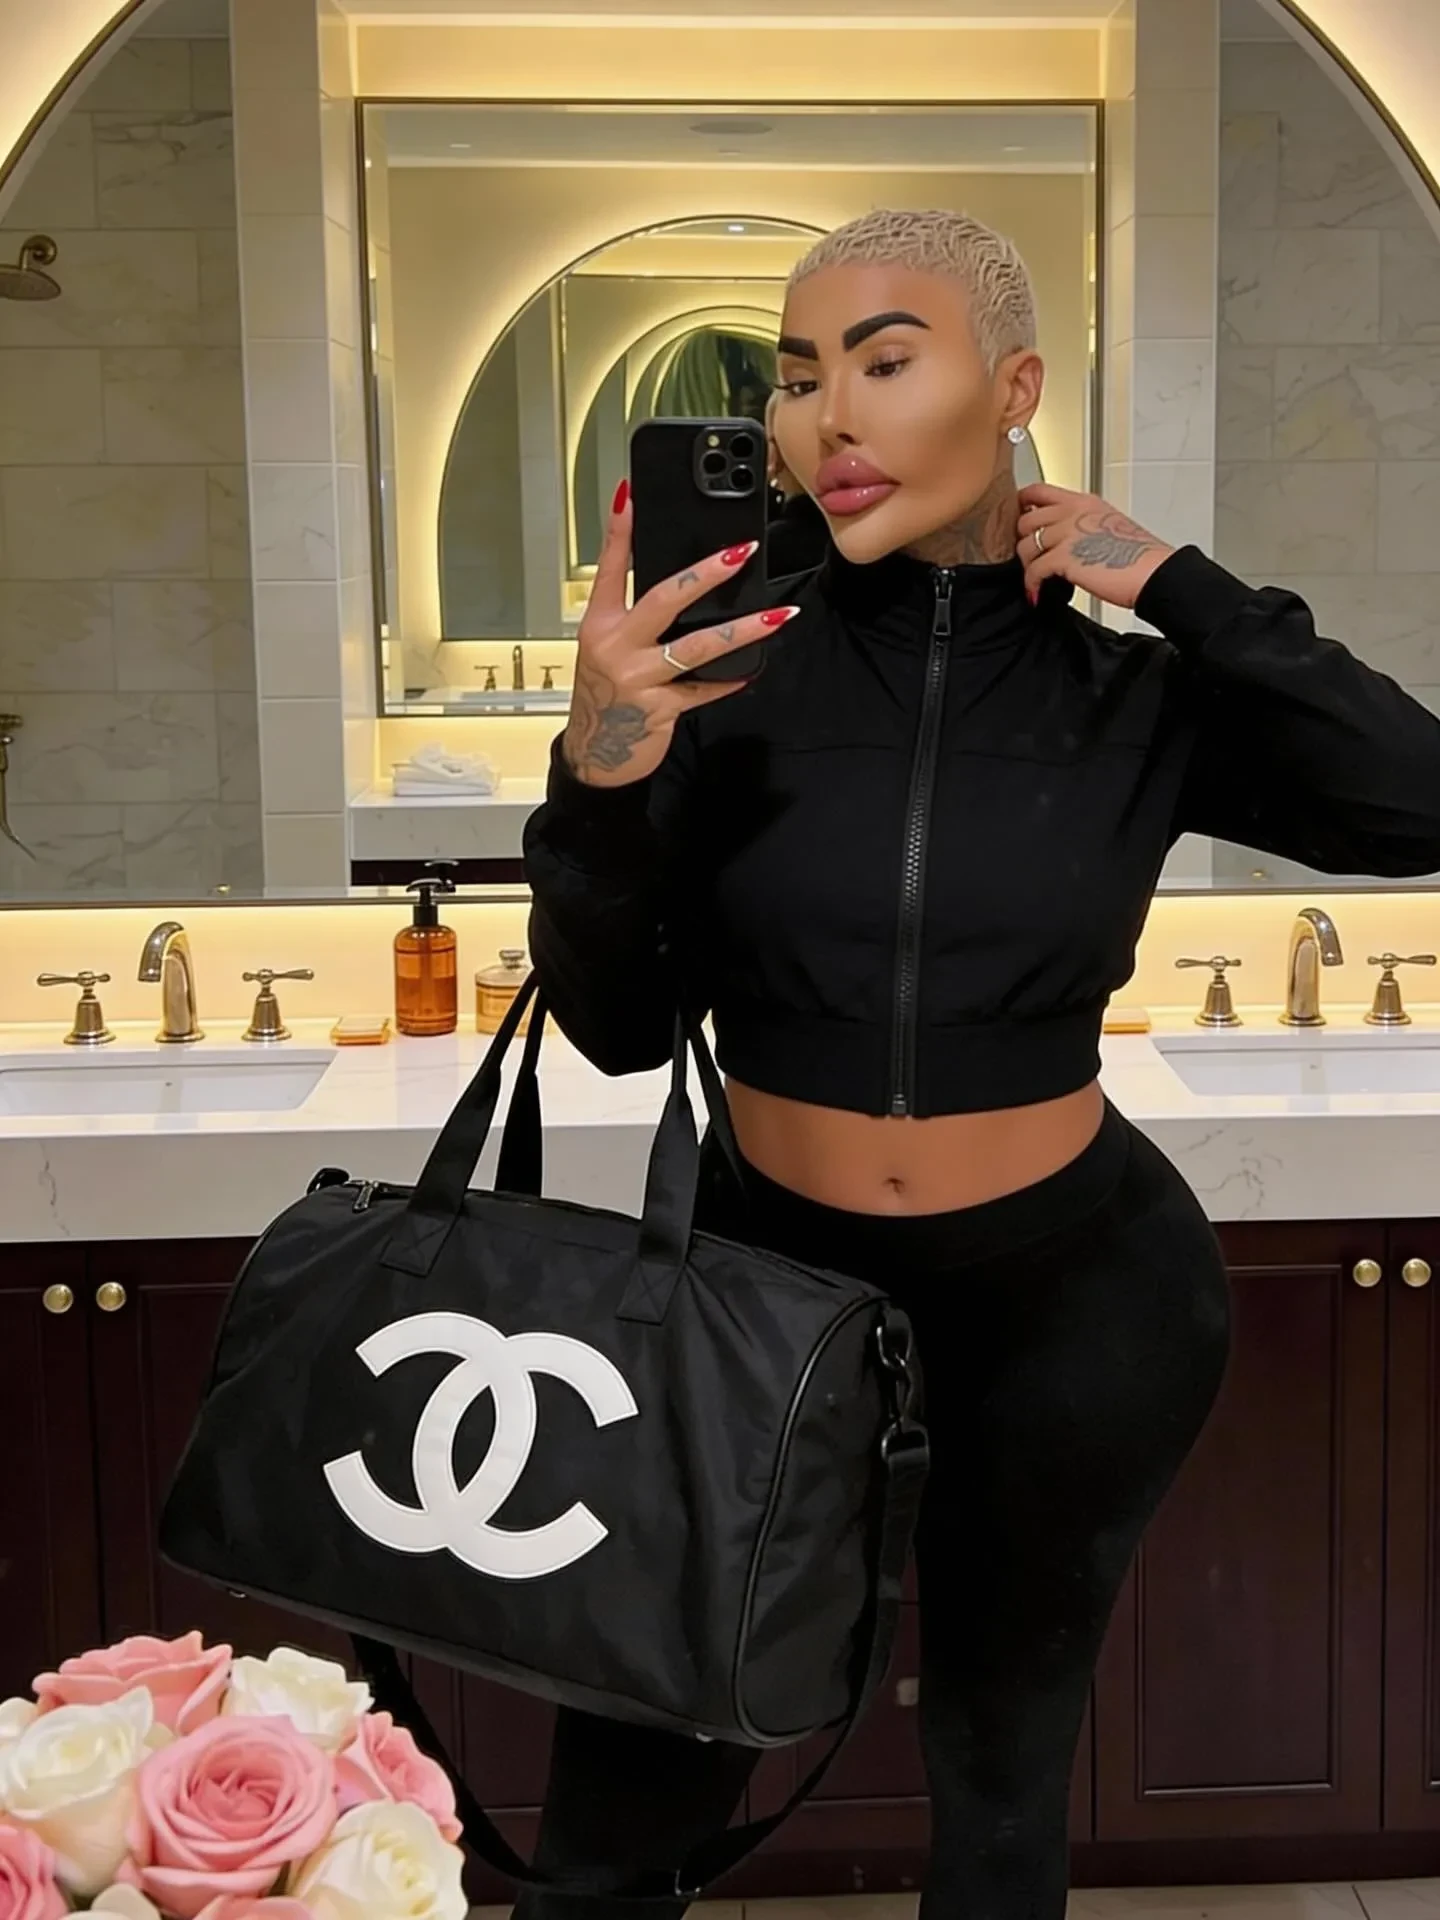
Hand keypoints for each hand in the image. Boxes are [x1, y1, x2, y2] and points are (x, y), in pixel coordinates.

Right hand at [563, 482, 799, 788]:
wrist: (595, 755)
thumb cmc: (606, 695)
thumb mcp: (607, 649)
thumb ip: (635, 619)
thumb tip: (684, 587)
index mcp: (599, 623)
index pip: (610, 568)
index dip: (620, 531)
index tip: (632, 495)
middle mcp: (614, 646)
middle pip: (664, 599)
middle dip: (706, 574)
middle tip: (741, 552)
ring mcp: (637, 678)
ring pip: (697, 646)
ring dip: (742, 630)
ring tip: (776, 615)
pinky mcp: (659, 709)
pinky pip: (703, 690)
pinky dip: (729, 680)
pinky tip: (751, 670)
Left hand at [1015, 484, 1174, 610]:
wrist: (1155, 572)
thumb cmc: (1139, 556)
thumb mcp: (1108, 525)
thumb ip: (1082, 525)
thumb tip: (1066, 541)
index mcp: (1084, 502)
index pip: (1039, 490)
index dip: (1022, 505)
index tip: (1019, 521)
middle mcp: (1073, 512)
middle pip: (1025, 520)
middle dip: (1024, 542)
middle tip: (1030, 559)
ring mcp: (1067, 532)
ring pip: (1025, 546)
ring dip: (1027, 566)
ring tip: (1037, 579)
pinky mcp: (1064, 557)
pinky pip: (1033, 570)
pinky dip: (1031, 585)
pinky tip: (1038, 594)